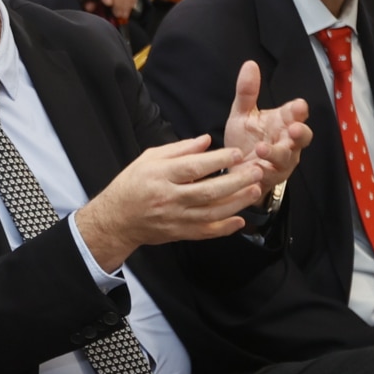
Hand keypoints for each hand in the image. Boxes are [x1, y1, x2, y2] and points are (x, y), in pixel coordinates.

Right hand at [76, 135, 264, 271]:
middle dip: (236, 181)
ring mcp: (175, 218)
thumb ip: (178, 149)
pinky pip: (206, 232)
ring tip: (255, 190)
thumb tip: (206, 140)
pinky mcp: (179, 233)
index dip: (218, 160)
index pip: (193, 167)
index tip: (237, 153)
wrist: (117, 219)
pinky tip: (240, 220)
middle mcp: (169, 198)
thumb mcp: (148, 159)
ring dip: (237, 202)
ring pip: (212, 213)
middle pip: (208, 191)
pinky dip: (225, 228)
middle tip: (256, 171)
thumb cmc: (132, 185)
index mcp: (160, 175)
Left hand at [223, 61, 311, 195]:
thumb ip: (247, 92)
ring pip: (288, 157)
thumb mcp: (242, 114)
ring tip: (262, 149)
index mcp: (282, 122)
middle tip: (294, 128)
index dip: (298, 110)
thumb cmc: (244, 139)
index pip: (296, 113)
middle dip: (301, 132)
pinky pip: (271, 175)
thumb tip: (249, 64)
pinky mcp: (271, 177)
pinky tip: (254, 169)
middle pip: (303, 136)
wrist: (234, 168)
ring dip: (277, 153)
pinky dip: (263, 172)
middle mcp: (287, 141)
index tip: (299, 106)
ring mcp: (282, 161)